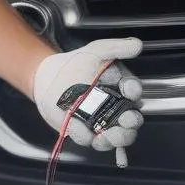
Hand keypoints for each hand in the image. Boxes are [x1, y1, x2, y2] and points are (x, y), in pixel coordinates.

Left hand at [33, 38, 144, 166]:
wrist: (48, 76)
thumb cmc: (75, 64)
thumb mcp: (97, 50)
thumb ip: (117, 47)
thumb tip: (136, 45)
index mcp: (121, 88)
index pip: (134, 92)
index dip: (134, 92)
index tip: (129, 90)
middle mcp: (115, 107)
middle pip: (131, 121)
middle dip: (131, 123)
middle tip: (127, 120)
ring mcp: (100, 122)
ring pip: (115, 136)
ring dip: (116, 138)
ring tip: (111, 134)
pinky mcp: (84, 132)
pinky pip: (88, 139)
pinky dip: (85, 136)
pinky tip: (79, 127)